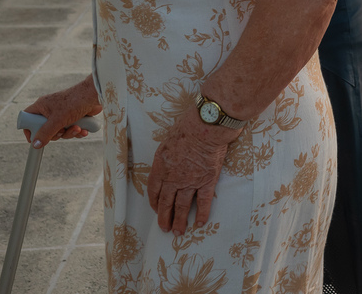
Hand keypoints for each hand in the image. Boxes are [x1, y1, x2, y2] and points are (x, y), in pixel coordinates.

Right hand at [23, 76, 102, 147]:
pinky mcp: (73, 117)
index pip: (28, 118)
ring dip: (69, 133)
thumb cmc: (75, 101)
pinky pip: (70, 130)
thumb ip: (45, 133)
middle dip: (56, 134)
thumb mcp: (57, 120)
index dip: (28, 129)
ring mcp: (62, 114)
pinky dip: (77, 131)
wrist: (95, 95)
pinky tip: (84, 130)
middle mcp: (50, 110)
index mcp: (42, 106)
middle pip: (45, 130)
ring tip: (77, 128)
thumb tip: (35, 144)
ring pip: (60, 131)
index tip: (32, 139)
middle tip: (61, 130)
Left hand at [147, 110, 238, 234]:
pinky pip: (203, 202)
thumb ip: (165, 157)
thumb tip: (167, 163)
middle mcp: (173, 179)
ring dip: (179, 221)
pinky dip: (201, 214)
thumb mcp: (167, 141)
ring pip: (182, 206)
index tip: (156, 209)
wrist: (206, 128)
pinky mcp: (207, 182)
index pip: (154, 191)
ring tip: (178, 232)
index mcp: (161, 168)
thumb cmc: (187, 128)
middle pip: (166, 203)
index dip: (155, 203)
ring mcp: (190, 182)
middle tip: (165, 229)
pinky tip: (199, 223)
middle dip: (165, 218)